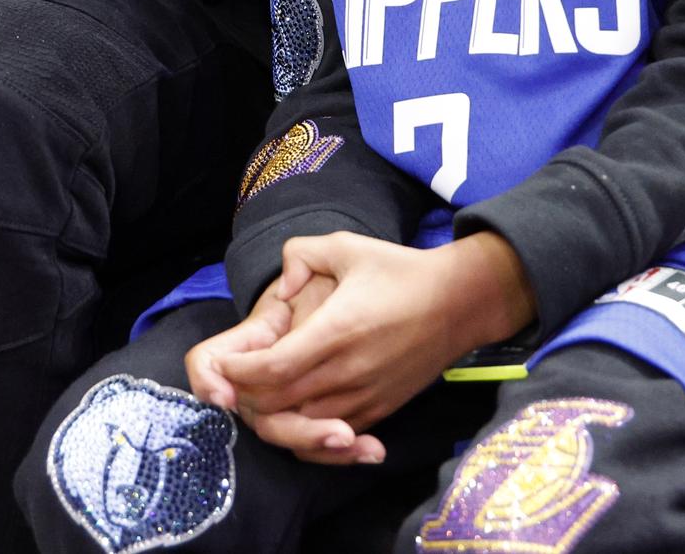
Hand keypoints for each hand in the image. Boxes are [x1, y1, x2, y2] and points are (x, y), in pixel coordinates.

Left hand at [207, 233, 534, 453]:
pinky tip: (293, 415)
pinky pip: (330, 436)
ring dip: (272, 417)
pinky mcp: (378, 411)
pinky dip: (303, 432)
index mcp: (336, 331)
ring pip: (301, 427)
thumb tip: (281, 289)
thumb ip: (301, 255)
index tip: (225, 363)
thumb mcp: (348, 247)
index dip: (238, 372)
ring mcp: (364, 396)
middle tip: (232, 382)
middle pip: (277, 405)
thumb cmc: (401, 272)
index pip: (270, 369)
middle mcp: (347, 371)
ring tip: (256, 397)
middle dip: (246, 397)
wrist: (459, 304)